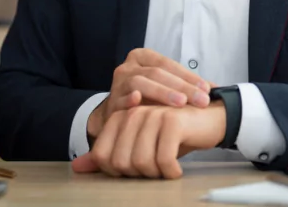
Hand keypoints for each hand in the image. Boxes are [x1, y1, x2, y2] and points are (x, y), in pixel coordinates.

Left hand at [73, 102, 225, 178]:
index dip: (118, 171)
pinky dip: (170, 171)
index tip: (136, 171)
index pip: (102, 156)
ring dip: (156, 174)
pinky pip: (163, 159)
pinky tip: (177, 170)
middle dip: (138, 175)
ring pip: (140, 162)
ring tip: (166, 169)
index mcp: (119, 116)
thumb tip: (78, 167)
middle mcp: (132, 113)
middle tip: (155, 172)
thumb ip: (109, 155)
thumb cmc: (173, 135)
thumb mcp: (139, 145)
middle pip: (120, 162)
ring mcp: (152, 115)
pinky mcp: (172, 121)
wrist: (209, 120)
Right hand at [88, 48, 212, 138]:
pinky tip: (138, 100)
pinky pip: (120, 99)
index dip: (189, 76)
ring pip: (140, 82)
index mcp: (142, 58)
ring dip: (162, 92)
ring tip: (180, 103)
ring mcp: (117, 83)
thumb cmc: (147, 102)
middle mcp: (128, 67)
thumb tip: (218, 90)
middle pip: (157, 73)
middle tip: (201, 100)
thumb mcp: (166, 89)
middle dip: (182, 87)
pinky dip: (129, 99)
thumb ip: (186, 86)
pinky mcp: (110, 102)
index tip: (207, 90)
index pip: (168, 64)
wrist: (118, 119)